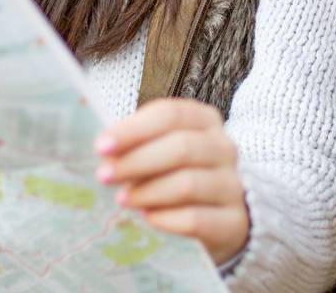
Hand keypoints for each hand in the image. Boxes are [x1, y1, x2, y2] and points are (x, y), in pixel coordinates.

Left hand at [94, 98, 247, 265]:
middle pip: (181, 147)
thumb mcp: (161, 151)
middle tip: (104, 176)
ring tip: (122, 199)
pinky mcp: (233, 221)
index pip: (170, 114)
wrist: (219, 216)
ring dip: (148, 192)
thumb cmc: (180, 174)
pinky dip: (166, 218)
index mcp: (205, 120)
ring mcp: (232, 185)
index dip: (134, 129)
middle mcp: (224, 148)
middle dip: (136, 161)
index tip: (101, 146)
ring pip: (187, 184)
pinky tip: (148, 217)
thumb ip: (137, 146)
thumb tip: (106, 154)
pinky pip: (196, 219)